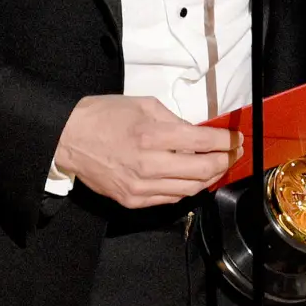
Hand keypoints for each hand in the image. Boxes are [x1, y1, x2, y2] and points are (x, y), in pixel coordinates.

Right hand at [54, 95, 243, 207]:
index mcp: (151, 135)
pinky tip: (193, 179)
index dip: (225, 142)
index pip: (202, 142)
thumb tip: (196, 134)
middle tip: (234, 153)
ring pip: (189, 189)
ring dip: (209, 178)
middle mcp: (149, 165)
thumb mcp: (143, 104)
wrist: (69, 139)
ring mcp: (141, 187)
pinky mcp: (133, 201)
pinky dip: (187, 189)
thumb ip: (173, 120)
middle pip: (201, 170)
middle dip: (225, 161)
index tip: (237, 139)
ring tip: (218, 166)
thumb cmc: (104, 115)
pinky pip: (170, 198)